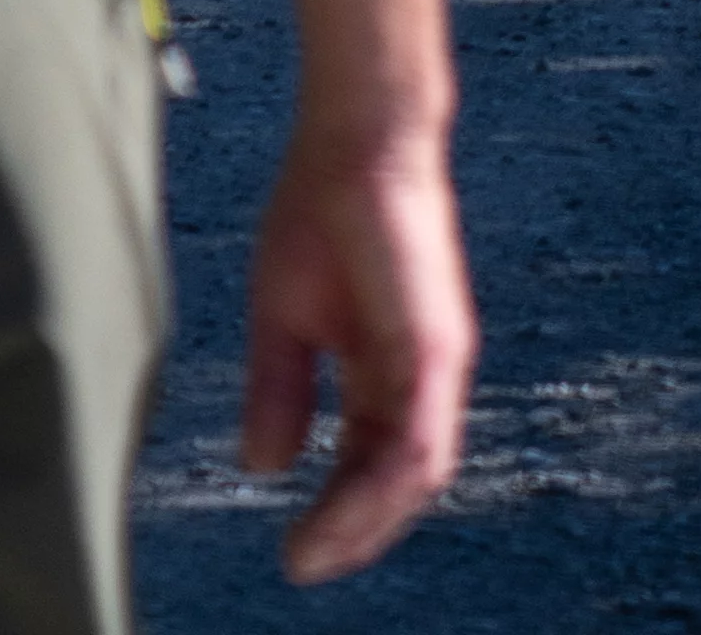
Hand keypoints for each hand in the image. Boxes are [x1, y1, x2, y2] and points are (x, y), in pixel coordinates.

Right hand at [240, 112, 473, 582]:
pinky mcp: (437, 346)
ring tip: (312, 554)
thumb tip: (264, 468)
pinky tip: (339, 516)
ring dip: (365, 525)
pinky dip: (380, 490)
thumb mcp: (283, 315)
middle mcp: (422, 375)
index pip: (371, 465)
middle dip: (354, 534)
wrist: (358, 134)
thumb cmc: (323, 207)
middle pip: (398, 483)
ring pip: (415, 475)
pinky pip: (417, 440)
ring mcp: (435, 362)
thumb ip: (279, 390)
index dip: (338, 514)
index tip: (294, 551)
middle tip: (305, 566)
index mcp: (388, 370)